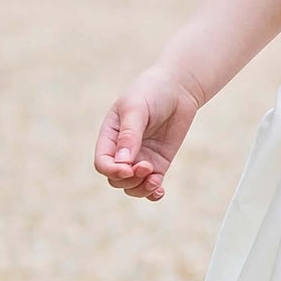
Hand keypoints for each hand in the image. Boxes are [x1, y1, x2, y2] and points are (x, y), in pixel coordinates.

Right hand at [94, 69, 202, 201]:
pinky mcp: (159, 162)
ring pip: (132, 186)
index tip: (128, 169)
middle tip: (147, 167)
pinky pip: (151, 184)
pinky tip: (159, 190)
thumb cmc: (151, 92)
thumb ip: (130, 134)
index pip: (103, 163)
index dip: (112, 171)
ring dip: (141, 189)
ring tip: (155, 180)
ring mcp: (141, 158)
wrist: (177, 88)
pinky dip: (153, 192)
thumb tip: (123, 162)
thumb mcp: (137, 109)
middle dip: (129, 180)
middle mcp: (122, 151)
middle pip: (116, 179)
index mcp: (109, 137)